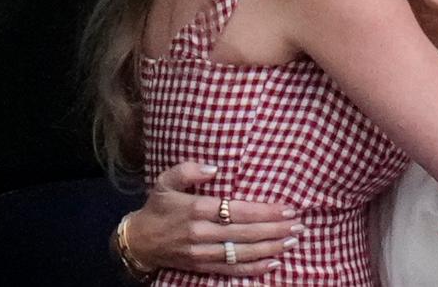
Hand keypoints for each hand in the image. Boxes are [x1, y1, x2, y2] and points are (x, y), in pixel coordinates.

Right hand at [127, 161, 303, 276]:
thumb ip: (188, 170)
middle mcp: (202, 233)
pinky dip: (254, 268)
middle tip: (299, 225)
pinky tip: (274, 262)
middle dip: (275, 229)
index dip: (265, 211)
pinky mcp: (202, 267)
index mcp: (196, 210)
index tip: (287, 208)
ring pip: (243, 253)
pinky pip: (232, 270)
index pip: (238, 211)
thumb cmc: (157, 208)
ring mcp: (203, 253)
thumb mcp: (165, 182)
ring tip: (293, 240)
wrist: (138, 242)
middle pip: (246, 233)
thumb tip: (213, 167)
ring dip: (271, 248)